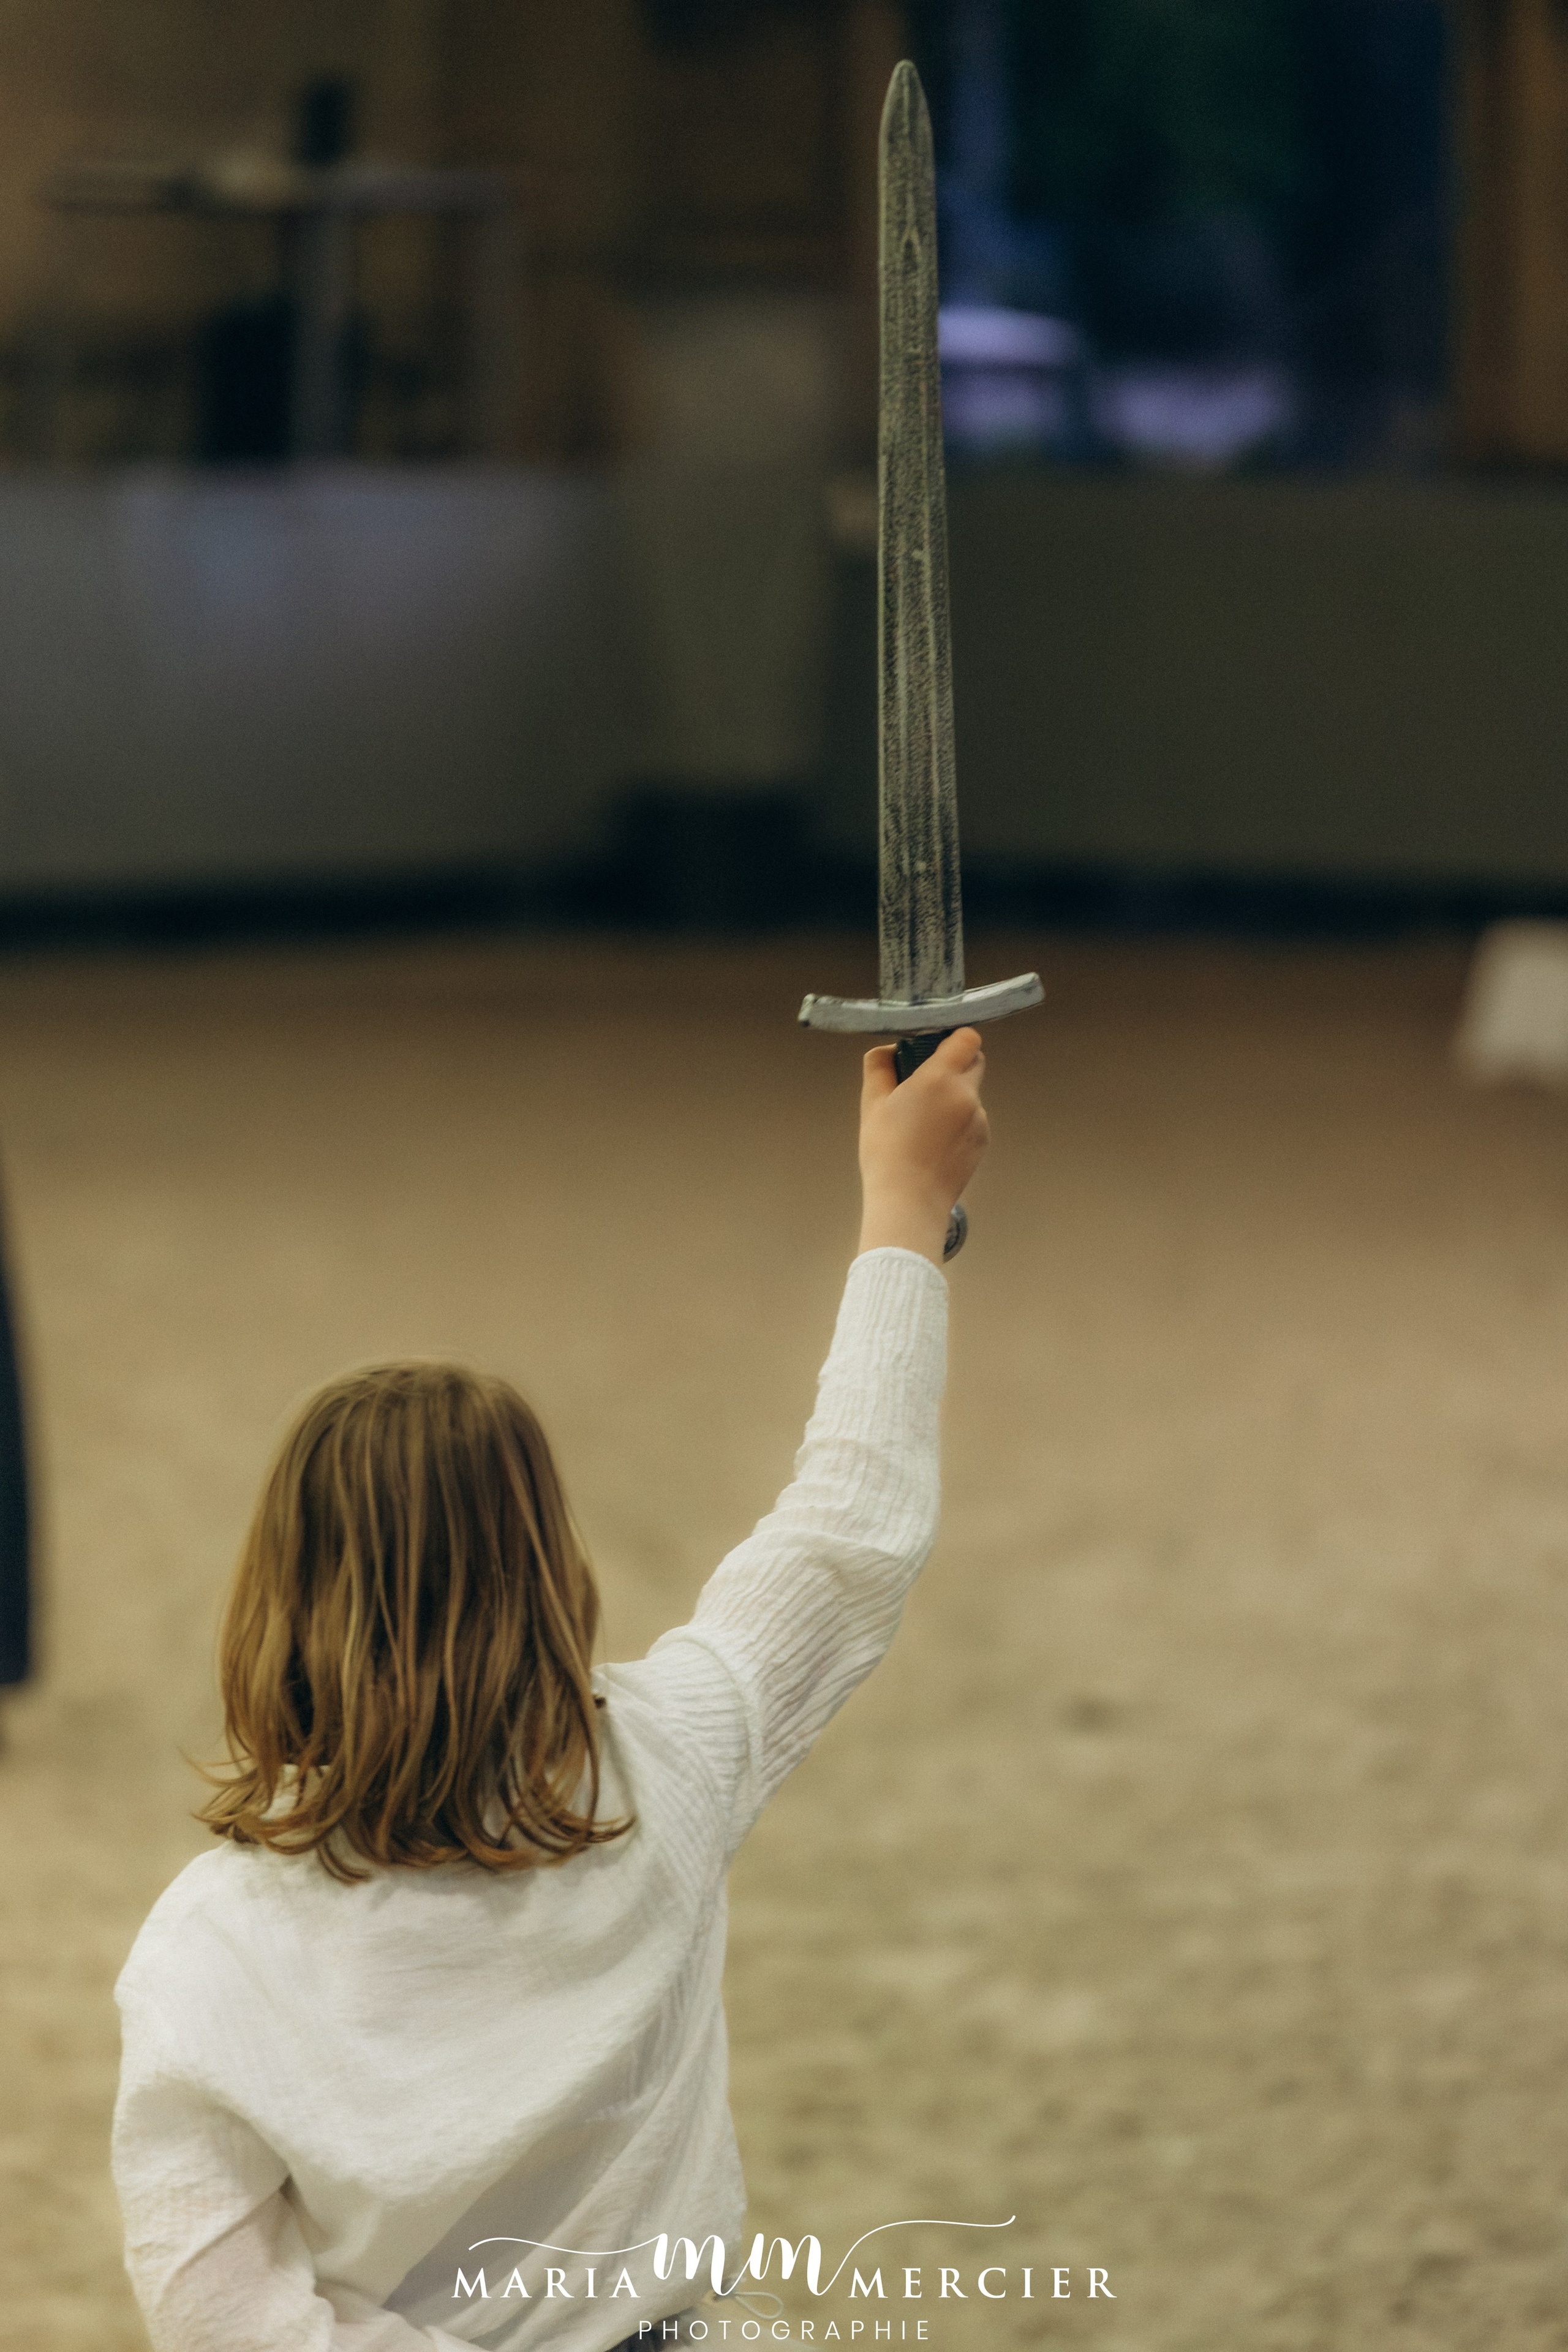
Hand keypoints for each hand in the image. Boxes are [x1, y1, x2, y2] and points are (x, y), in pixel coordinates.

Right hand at [856, 1028, 989, 1265]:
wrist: (909, 1202)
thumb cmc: (886, 1152)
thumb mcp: (872, 1103)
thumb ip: (879, 1065)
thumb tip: (890, 1049)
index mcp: (940, 1078)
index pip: (967, 1038)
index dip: (953, 1038)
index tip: (934, 1048)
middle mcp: (967, 1094)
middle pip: (974, 1062)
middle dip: (954, 1065)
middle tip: (925, 1083)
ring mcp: (980, 1119)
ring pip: (971, 1093)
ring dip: (954, 1097)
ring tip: (924, 1124)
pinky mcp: (984, 1141)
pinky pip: (974, 1119)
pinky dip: (959, 1122)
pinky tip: (935, 1143)